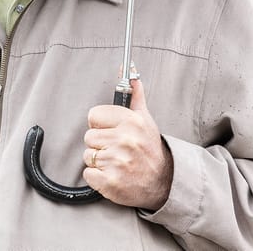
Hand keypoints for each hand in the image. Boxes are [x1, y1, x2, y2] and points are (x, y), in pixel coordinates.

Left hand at [81, 76, 172, 209]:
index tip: (113, 132)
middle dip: (100, 144)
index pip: (93, 115)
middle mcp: (125, 140)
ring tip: (118, 163)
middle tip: (118, 151)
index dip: (101, 125)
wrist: (164, 184)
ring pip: (88, 156)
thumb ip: (134, 94)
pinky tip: (114, 176)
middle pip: (89, 137)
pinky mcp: (111, 182)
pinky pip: (88, 174)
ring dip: (99, 162)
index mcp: (131, 122)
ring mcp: (118, 162)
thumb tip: (128, 68)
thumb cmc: (150, 150)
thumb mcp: (145, 119)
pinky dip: (97, 178)